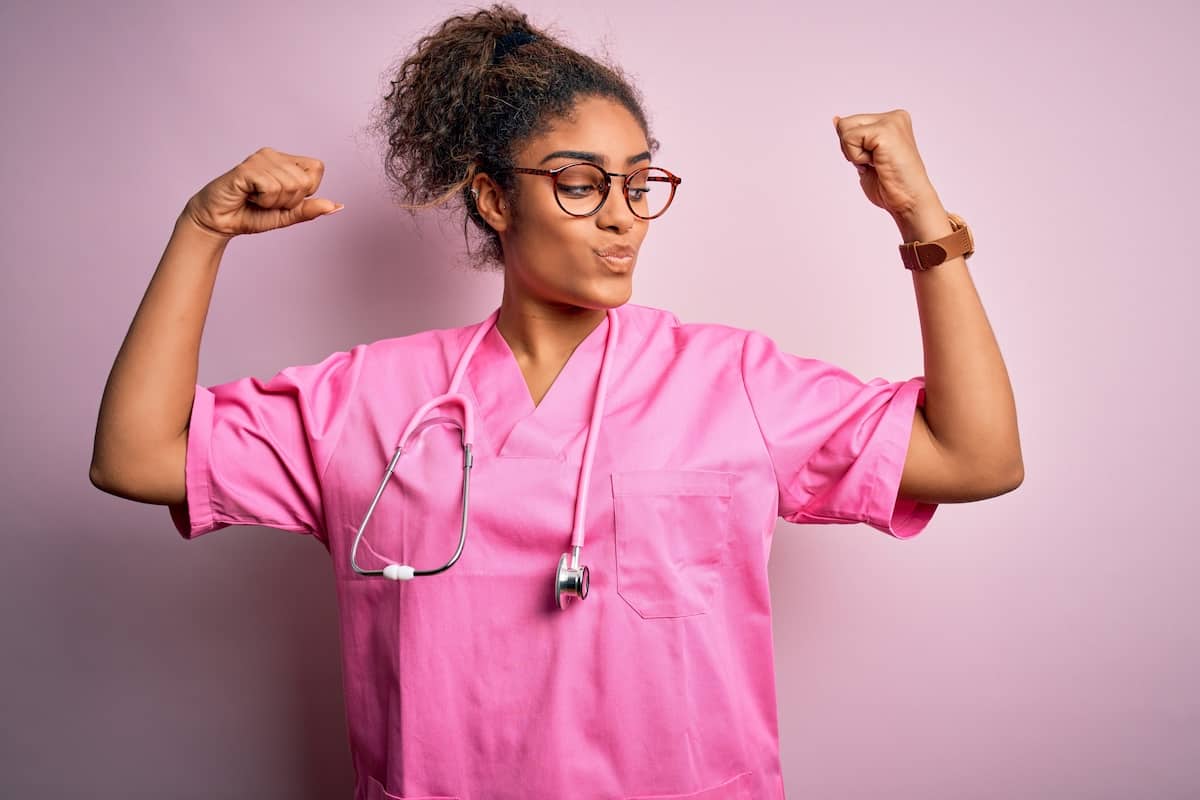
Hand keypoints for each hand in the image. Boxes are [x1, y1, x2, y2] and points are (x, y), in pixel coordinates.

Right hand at [182, 147, 343, 240]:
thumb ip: (309, 209)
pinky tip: (249, 196)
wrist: (219, 222)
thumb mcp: (287, 215)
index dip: (307, 190)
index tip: (284, 198)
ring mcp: (259, 159)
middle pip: (305, 181)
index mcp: (286, 161)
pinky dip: (264, 200)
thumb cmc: (250, 215)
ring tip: (256, 199)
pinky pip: (272, 187)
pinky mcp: (246, 169)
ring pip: (290, 186)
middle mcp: (273, 155)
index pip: (317, 168)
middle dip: (290, 200)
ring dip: (274, 202)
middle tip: (267, 201)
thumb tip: (337, 206)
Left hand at [832, 110, 940, 219]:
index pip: (851, 124)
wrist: (909, 201)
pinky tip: (877, 163)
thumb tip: (836, 120)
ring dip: (854, 154)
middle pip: (845, 124)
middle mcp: (894, 117)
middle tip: (874, 164)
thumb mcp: (864, 156)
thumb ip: (853, 138)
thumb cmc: (890, 186)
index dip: (852, 149)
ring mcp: (891, 121)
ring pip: (845, 129)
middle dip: (850, 150)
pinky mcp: (886, 130)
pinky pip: (850, 138)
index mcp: (891, 121)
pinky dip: (857, 157)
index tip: (873, 162)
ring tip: (877, 163)